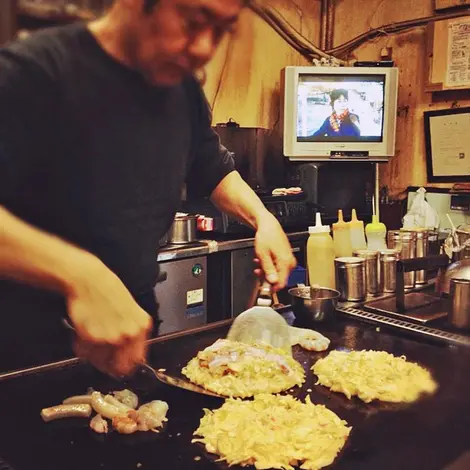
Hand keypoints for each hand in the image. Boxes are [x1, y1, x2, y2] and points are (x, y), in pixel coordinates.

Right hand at [67, 257, 151, 376]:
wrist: (90, 280)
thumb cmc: (109, 291)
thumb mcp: (131, 311)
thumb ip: (133, 333)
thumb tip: (132, 357)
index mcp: (142, 327)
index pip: (137, 360)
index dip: (126, 365)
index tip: (119, 365)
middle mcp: (129, 334)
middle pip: (118, 367)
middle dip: (108, 363)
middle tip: (101, 353)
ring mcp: (110, 337)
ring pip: (100, 362)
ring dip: (93, 354)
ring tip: (92, 336)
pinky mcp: (92, 337)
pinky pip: (85, 353)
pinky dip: (82, 347)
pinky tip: (84, 331)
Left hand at [253, 215, 296, 290]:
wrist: (268, 225)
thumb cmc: (266, 236)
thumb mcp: (263, 255)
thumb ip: (268, 270)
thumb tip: (272, 282)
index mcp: (286, 262)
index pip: (282, 283)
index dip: (272, 288)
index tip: (264, 289)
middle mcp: (289, 262)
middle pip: (279, 278)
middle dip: (267, 277)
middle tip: (258, 272)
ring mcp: (288, 260)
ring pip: (277, 272)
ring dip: (267, 270)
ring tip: (259, 263)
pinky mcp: (285, 257)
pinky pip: (278, 266)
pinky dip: (269, 265)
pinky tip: (263, 260)